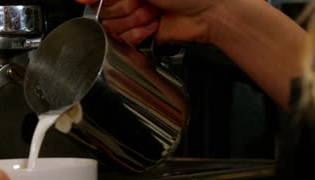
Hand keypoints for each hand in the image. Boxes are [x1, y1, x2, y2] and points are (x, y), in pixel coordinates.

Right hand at [75, 0, 221, 45]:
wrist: (211, 12)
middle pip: (104, 8)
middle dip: (126, 7)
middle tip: (146, 2)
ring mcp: (134, 14)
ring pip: (113, 26)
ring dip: (135, 20)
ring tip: (154, 13)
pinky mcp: (141, 34)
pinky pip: (124, 40)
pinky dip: (140, 34)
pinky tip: (154, 25)